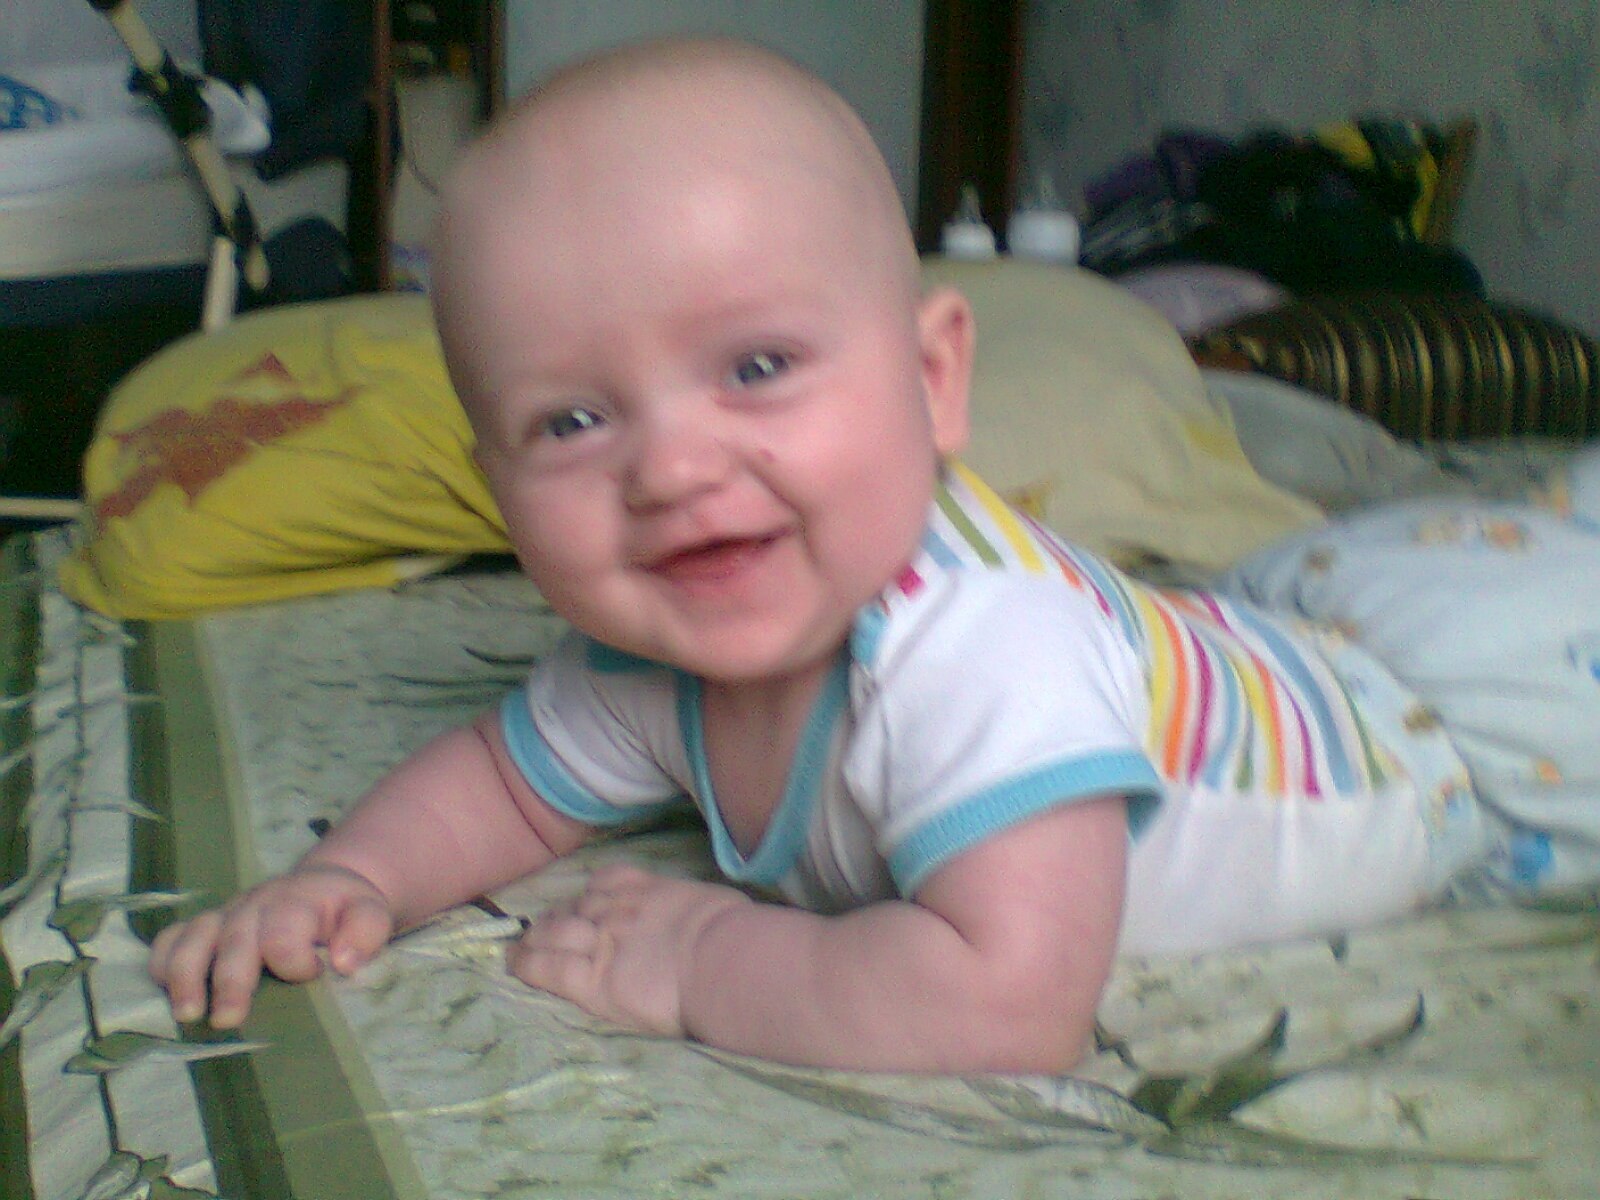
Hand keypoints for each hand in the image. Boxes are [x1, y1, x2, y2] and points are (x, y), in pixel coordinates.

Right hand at [147, 864, 394, 1028]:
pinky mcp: (208, 926)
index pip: (284, 929)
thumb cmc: (345, 911)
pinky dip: (162, 962)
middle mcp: (256, 905)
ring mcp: (227, 914)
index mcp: (297, 901)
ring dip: (185, 975)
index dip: (293, 958)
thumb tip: (344, 962)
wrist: (325, 887)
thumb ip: (365, 932)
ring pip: (195, 937)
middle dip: (230, 980)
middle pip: (235, 938)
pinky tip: (164, 993)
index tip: (312, 975)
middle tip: (228, 1021)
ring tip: (188, 1015)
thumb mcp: (370, 914)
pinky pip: (172, 937)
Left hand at [507, 863, 749, 1036]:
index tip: (585, 902)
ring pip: (554, 932)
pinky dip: (527, 963)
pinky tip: (514, 964)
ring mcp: (599, 942)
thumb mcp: (714, 904)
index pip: (606, 881)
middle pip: (574, 906)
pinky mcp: (589, 980)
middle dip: (559, 915)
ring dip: (538, 936)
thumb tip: (708, 917)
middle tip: (547, 927)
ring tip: (524, 945)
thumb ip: (696, 908)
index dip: (590, 892)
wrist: (722, 959)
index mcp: (649, 889)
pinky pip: (547, 967)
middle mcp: (616, 909)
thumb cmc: (734, 932)